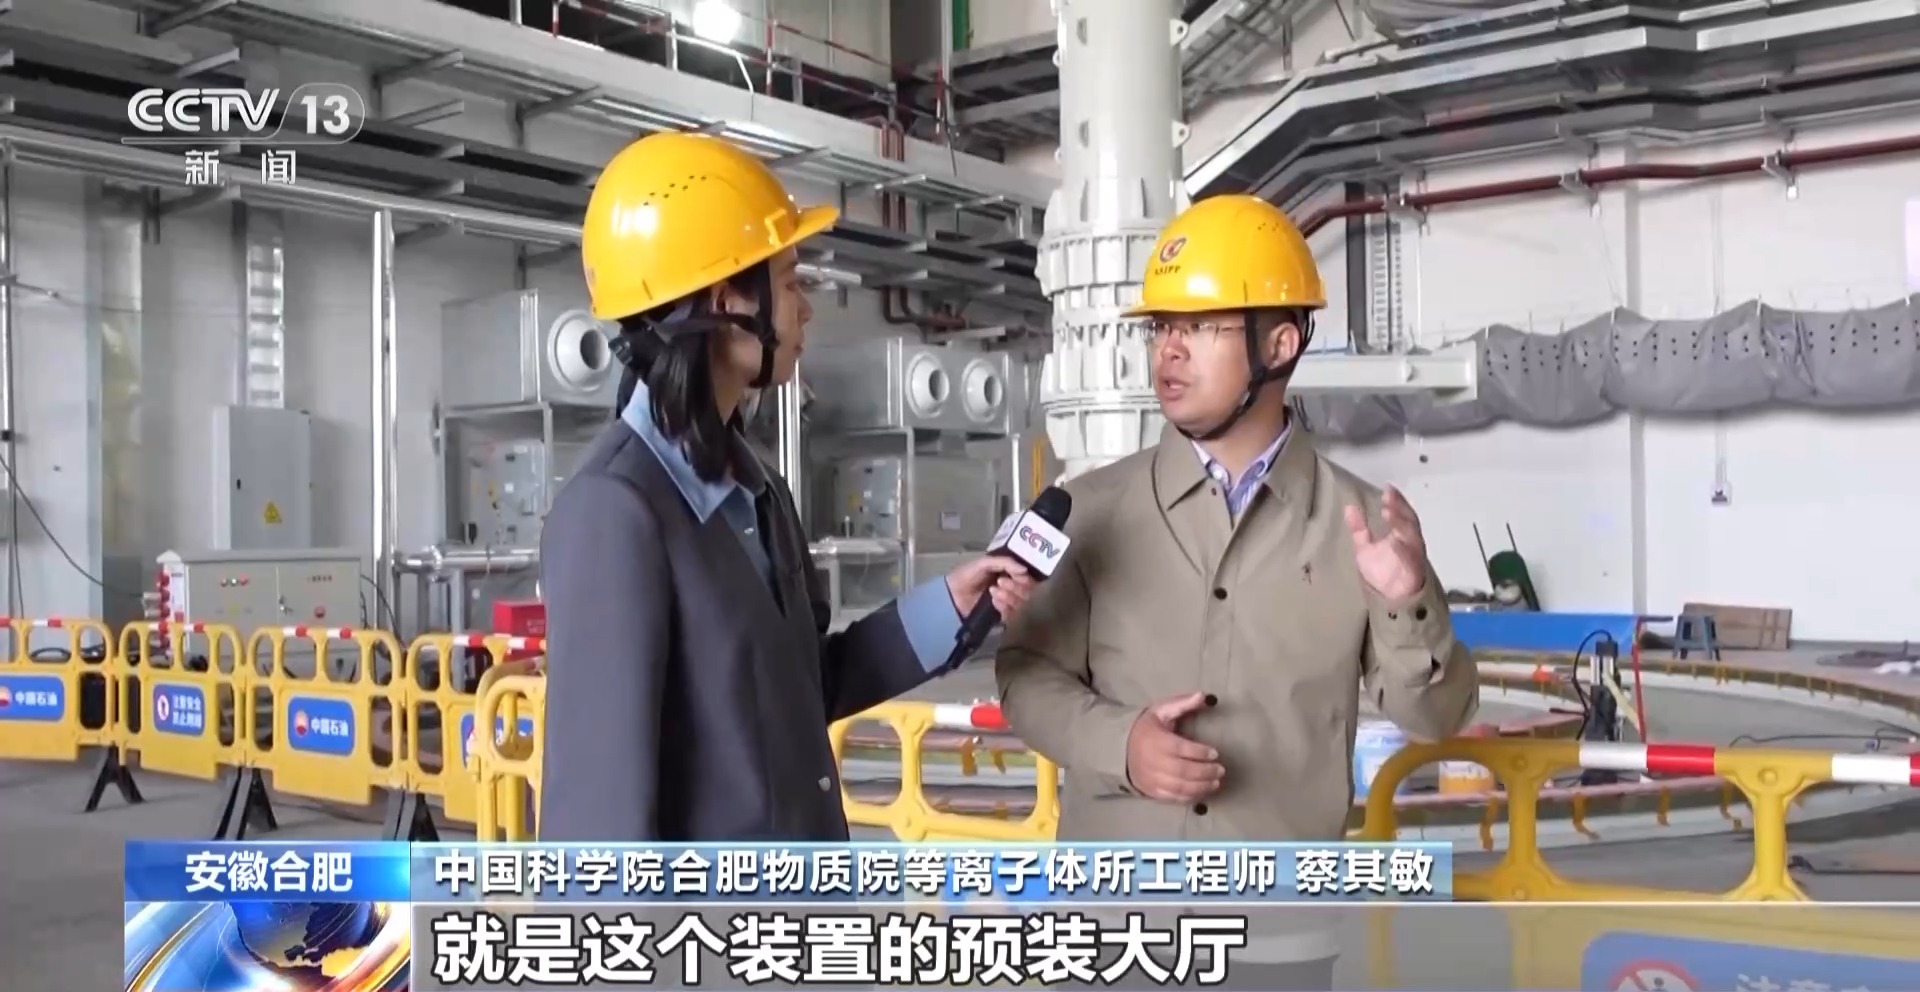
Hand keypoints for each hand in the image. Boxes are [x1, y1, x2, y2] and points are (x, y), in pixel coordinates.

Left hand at [945, 556, 1037, 619]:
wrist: (952, 595)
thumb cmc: (967, 575)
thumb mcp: (984, 563)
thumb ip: (1004, 562)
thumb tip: (1025, 570)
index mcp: (1011, 574)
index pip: (1029, 579)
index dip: (1025, 578)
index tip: (1017, 577)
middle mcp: (1013, 589)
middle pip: (1029, 592)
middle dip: (1016, 587)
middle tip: (1000, 582)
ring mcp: (1008, 604)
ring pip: (1022, 604)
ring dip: (1010, 597)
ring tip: (993, 592)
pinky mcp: (1002, 616)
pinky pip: (1013, 615)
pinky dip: (1005, 607)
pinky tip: (994, 602)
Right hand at [1125, 692, 1223, 801]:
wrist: (1121, 749)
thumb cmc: (1147, 728)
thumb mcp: (1161, 711)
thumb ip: (1183, 703)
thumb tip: (1203, 696)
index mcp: (1157, 741)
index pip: (1181, 749)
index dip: (1200, 752)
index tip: (1215, 753)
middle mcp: (1154, 762)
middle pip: (1183, 771)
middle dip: (1205, 772)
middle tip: (1221, 770)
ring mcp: (1153, 779)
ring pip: (1180, 787)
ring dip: (1201, 787)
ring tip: (1216, 782)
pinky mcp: (1153, 791)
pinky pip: (1173, 797)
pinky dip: (1190, 797)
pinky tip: (1202, 791)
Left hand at [1344, 485, 1428, 601]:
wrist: (1392, 600)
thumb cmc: (1383, 573)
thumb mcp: (1365, 548)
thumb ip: (1359, 529)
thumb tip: (1349, 507)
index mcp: (1400, 534)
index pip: (1400, 513)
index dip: (1396, 501)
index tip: (1387, 488)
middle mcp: (1409, 541)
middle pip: (1407, 520)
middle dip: (1399, 507)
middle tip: (1389, 496)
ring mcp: (1413, 555)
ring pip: (1411, 535)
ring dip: (1401, 523)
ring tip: (1389, 511)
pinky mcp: (1413, 570)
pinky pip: (1409, 559)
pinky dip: (1402, 549)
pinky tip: (1394, 541)